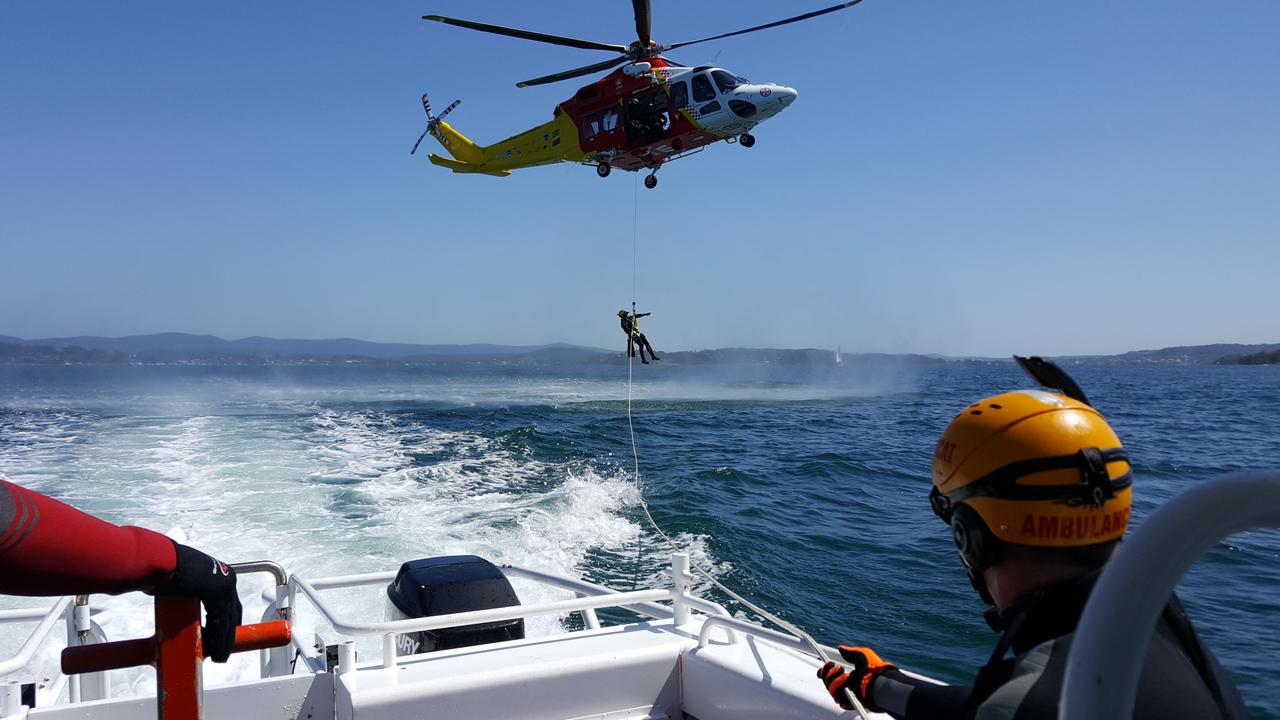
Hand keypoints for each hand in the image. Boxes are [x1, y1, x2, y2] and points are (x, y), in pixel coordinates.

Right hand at [160, 543, 241, 662]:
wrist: (162, 560)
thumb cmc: (164, 570)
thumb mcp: (181, 585)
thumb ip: (186, 597)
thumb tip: (177, 610)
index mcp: (220, 575)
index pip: (228, 605)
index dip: (226, 623)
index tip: (223, 637)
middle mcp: (227, 578)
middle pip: (232, 613)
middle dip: (228, 634)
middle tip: (224, 651)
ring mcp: (226, 585)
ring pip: (229, 621)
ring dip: (224, 641)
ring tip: (220, 657)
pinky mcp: (220, 593)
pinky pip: (222, 622)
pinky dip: (218, 639)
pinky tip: (215, 651)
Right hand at [817, 645, 895, 710]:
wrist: (880, 681)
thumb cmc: (875, 669)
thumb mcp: (862, 655)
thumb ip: (850, 651)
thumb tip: (841, 648)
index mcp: (848, 677)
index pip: (831, 677)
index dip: (825, 671)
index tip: (826, 663)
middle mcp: (846, 687)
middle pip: (827, 682)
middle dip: (827, 672)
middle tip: (837, 666)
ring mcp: (846, 695)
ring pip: (829, 687)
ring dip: (833, 677)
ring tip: (843, 671)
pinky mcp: (848, 702)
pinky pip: (835, 694)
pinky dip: (839, 684)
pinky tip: (847, 678)